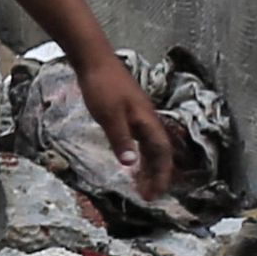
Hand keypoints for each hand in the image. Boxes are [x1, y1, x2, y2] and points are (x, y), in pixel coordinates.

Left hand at [75, 51, 180, 197]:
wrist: (94, 60)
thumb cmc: (101, 86)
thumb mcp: (109, 116)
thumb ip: (120, 139)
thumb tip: (130, 164)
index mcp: (147, 121)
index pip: (162, 153)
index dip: (162, 174)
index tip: (156, 194)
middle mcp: (148, 119)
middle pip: (159, 152)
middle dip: (157, 175)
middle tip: (149, 195)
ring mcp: (139, 115)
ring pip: (150, 145)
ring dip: (148, 166)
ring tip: (141, 184)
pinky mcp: (129, 111)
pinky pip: (141, 138)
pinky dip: (139, 153)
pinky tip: (130, 160)